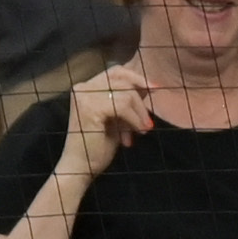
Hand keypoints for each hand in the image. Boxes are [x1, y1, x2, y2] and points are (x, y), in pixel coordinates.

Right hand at [59, 65, 154, 179]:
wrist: (81, 166)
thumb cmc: (98, 145)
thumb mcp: (116, 118)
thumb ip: (125, 101)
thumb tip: (146, 87)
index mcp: (86, 87)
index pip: (116, 71)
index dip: (137, 77)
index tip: (155, 88)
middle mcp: (83, 87)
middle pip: (122, 79)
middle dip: (141, 99)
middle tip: (149, 121)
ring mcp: (85, 96)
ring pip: (126, 93)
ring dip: (140, 114)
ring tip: (142, 130)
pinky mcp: (90, 108)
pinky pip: (123, 106)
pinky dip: (134, 120)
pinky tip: (137, 133)